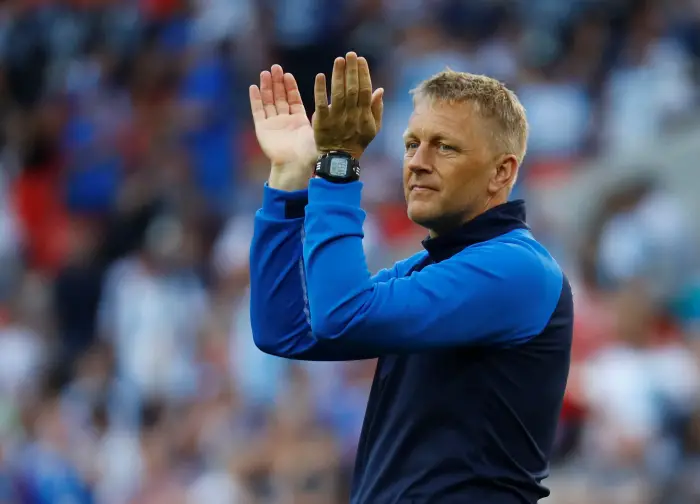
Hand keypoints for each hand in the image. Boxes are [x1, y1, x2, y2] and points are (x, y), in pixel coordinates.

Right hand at [250, 65, 317, 190]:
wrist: (297, 165)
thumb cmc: (311, 152)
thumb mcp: (319, 130)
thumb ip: (322, 117)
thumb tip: (332, 104)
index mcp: (298, 122)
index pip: (293, 100)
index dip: (290, 87)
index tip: (288, 74)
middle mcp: (285, 122)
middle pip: (280, 98)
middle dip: (278, 82)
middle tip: (276, 67)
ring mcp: (273, 125)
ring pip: (268, 102)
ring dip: (266, 87)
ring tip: (265, 72)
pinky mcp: (262, 130)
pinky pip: (258, 111)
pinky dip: (255, 99)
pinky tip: (254, 87)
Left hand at [313, 52, 383, 159]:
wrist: (340, 159)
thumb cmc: (357, 142)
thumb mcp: (373, 128)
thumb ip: (377, 109)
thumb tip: (380, 89)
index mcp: (364, 115)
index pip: (365, 91)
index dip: (364, 74)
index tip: (361, 60)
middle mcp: (351, 115)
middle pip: (353, 89)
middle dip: (352, 70)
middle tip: (350, 54)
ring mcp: (336, 118)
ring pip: (338, 94)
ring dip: (338, 75)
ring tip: (339, 60)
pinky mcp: (322, 122)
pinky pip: (321, 103)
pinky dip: (320, 90)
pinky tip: (321, 76)